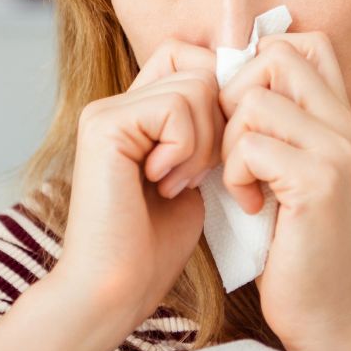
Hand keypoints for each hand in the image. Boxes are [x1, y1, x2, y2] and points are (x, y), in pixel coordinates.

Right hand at [61, 38, 223, 326]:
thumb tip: (246, 87)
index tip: (221, 156)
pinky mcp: (104, 124)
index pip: (194, 60)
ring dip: (204, 142)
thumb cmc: (156, 247)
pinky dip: (185, 148)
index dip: (223, 99)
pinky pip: (174, 107)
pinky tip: (163, 185)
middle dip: (219, 123)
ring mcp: (106, 110)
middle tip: (197, 175)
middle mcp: (117, 103)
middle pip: (200, 67)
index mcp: (136, 112)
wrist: (118, 289)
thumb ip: (208, 129)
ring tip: (178, 184)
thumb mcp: (197, 173)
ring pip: (195, 85)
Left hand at [215, 32, 350, 350]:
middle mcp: (347, 127)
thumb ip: (271, 125)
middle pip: (276, 55)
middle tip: (232, 146)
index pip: (303, 43)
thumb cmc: (290, 243)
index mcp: (341, 119)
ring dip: (229, 143)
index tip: (238, 114)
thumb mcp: (283, 170)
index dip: (256, 64)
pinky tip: (250, 205)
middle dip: (234, 96)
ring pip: (254, 101)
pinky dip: (235, 175)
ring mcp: (338, 152)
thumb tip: (220, 74)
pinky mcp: (319, 182)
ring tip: (242, 182)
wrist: (325, 313)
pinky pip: (251, 144)